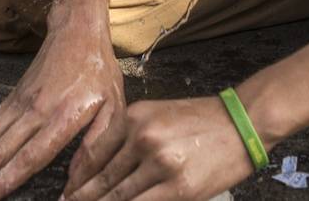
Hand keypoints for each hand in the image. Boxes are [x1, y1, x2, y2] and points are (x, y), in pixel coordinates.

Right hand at [0, 31, 125, 200]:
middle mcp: (32, 113)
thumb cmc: (99, 73)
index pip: (27, 157)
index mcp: (60, 119)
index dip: (2, 182)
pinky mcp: (10, 99)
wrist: (77, 29)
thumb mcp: (115, 109)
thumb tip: (76, 187)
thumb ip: (98, 148)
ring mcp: (17, 105)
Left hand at [64, 96, 253, 200]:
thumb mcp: (158, 116)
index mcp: (134, 117)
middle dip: (82, 198)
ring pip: (117, 196)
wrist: (243, 123)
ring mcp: (160, 163)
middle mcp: (142, 138)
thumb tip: (102, 173)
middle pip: (102, 177)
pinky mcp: (178, 188)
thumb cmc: (201, 121)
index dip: (76, 179)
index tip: (65, 194)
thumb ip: (129, 139)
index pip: (94, 153)